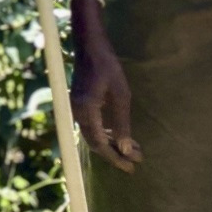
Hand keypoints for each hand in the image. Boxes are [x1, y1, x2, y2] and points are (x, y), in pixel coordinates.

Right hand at [70, 20, 140, 172]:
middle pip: (95, 143)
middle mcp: (78, 112)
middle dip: (116, 154)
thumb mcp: (121, 94)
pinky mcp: (79, 103)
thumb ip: (122, 123)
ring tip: (133, 150)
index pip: (100, 144)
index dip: (116, 158)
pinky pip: (91, 125)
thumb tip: (126, 150)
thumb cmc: (108, 66)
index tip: (132, 167)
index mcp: (87, 111)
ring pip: (93, 135)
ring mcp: (76, 108)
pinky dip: (106, 133)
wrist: (89, 45)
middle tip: (136, 162)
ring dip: (112, 144)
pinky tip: (119, 135)